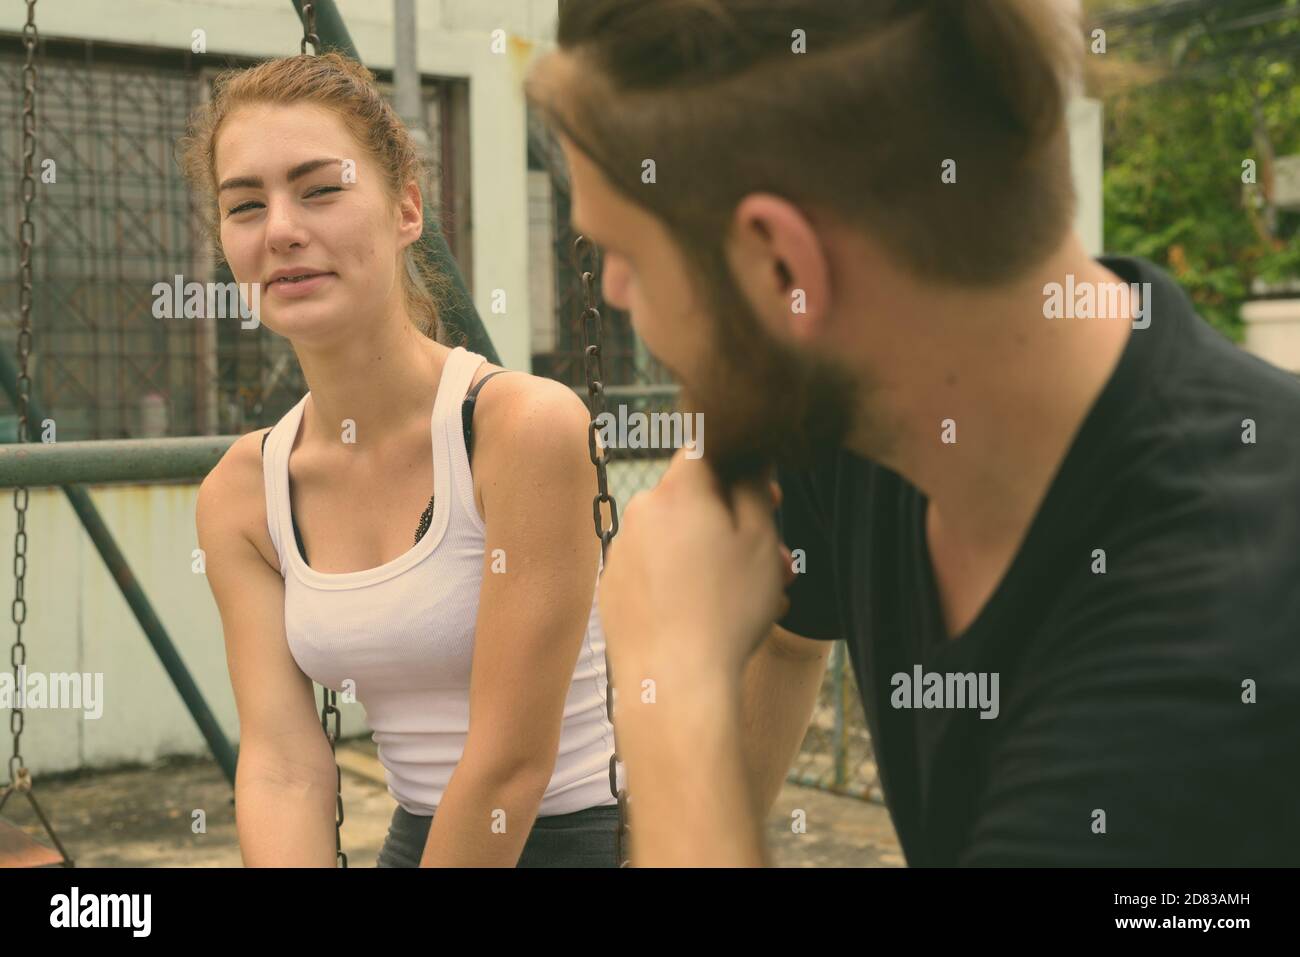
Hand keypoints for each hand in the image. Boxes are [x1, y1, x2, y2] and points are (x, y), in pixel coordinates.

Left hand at [598, 449, 791, 683]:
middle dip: (732, 524)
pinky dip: (681, 583)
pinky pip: (654, 571)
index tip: (766, 497)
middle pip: (693, 500)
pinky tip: (710, 617)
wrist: (675, 683)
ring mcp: (620, 552)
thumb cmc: (726, 608)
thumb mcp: (759, 539)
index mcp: (676, 490)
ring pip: (676, 539)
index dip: (739, 467)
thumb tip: (749, 458)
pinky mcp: (611, 588)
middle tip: (773, 560)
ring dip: (712, 557)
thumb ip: (754, 486)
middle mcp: (639, 512)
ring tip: (749, 600)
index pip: (705, 450)